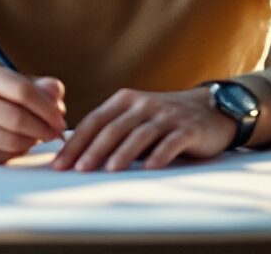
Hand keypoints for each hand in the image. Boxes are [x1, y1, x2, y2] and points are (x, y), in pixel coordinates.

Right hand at [0, 62, 65, 163]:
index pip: (24, 91)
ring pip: (13, 141)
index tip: (60, 118)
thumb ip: (39, 86)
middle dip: (44, 128)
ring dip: (33, 141)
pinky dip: (18, 151)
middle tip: (55, 132)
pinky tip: (19, 143)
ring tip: (37, 135)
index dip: (48, 107)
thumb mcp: (9, 81)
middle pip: (19, 120)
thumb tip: (58, 99)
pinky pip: (4, 155)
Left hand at [51, 88, 234, 171]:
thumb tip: (76, 155)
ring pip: (140, 134)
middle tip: (78, 169)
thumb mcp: (135, 117)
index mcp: (125, 101)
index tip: (59, 163)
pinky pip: (171, 142)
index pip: (94, 121)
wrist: (210, 109)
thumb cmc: (164, 119)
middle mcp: (143, 105)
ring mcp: (166, 116)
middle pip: (114, 127)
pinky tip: (149, 168)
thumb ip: (111, 130)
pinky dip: (159, 155)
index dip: (75, 142)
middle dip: (93, 149)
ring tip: (109, 169)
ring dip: (123, 152)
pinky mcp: (188, 129)